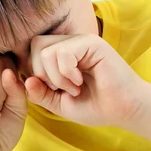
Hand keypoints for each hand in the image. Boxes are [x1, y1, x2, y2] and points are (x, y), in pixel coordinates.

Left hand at [25, 34, 150, 129]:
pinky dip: (66, 73)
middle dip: (42, 74)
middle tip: (61, 89)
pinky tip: (80, 82)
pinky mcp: (92, 43)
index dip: (35, 74)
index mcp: (62, 55)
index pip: (33, 53)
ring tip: (74, 88)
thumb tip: (26, 80)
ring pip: (46, 51)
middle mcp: (70, 43)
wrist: (124, 109)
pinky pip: (63, 52)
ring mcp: (81, 41)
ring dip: (56, 76)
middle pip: (36, 47)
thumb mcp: (60, 103)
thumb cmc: (96, 106)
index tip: (53, 92)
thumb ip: (41, 94)